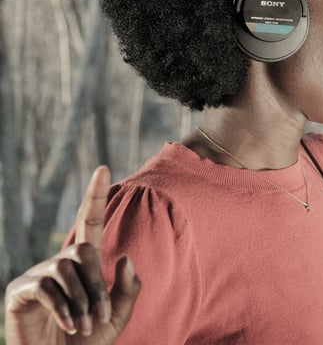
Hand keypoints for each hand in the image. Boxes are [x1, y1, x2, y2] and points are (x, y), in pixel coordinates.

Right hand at [4, 166, 139, 343]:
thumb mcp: (117, 316)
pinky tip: (71, 325)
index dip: (94, 196)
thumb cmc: (88, 342)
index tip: (103, 169)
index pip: (89, 223)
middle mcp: (59, 264)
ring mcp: (37, 276)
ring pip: (66, 268)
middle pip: (83, 252)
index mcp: (83, 265)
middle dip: (98, 285)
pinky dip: (65, 308)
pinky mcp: (19, 292)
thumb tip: (124, 256)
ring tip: (85, 324)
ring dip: (83, 299)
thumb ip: (128, 288)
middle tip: (101, 316)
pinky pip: (47, 287)